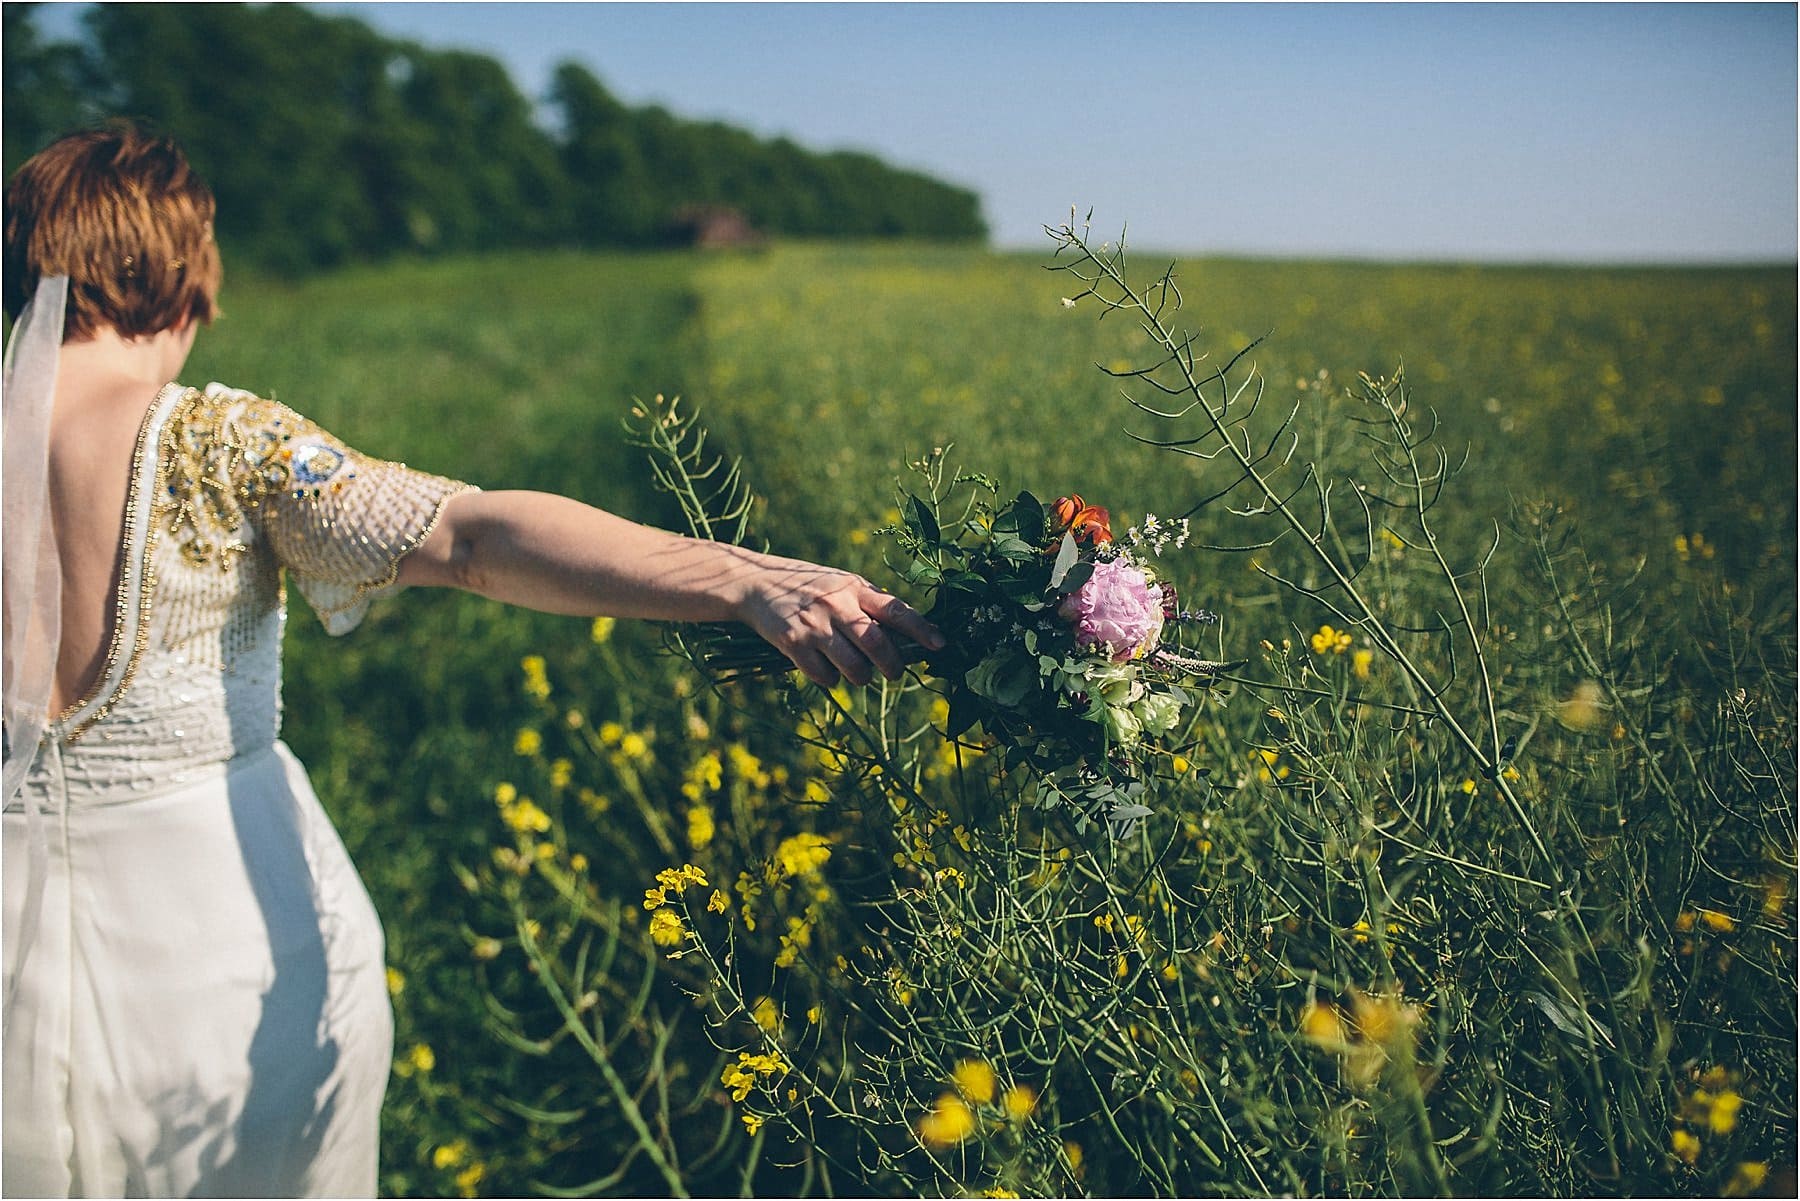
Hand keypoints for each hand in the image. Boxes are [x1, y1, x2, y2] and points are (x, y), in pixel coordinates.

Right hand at [735, 556, 943, 687]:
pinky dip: (831, 680)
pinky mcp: (793, 645)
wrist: (755, 584)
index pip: (896, 610)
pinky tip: (826, 669)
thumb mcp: (840, 583)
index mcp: (854, 588)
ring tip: (859, 673)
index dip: (921, 629)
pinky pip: (824, 677)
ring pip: (854, 667)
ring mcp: (814, 626)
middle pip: (878, 644)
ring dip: (862, 677)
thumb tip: (906, 632)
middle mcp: (836, 605)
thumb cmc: (807, 586)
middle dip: (893, 666)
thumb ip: (868, 602)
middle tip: (894, 673)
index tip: (940, 645)